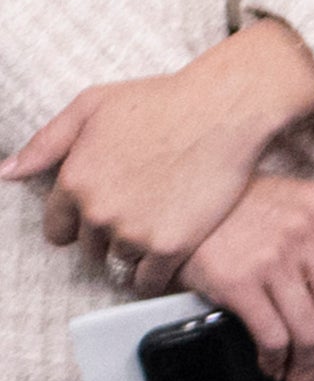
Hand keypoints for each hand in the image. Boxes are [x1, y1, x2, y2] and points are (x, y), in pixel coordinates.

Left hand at [10, 21, 313, 286]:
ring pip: (122, 260)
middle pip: (90, 248)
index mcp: (74, 180)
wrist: (225, 109)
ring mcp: (134, 231)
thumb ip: (46, 142)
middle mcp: (98, 210)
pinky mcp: (170, 244)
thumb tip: (7, 172)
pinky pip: (149, 280)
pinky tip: (165, 260)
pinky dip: (153, 276)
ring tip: (160, 224)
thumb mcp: (92, 106)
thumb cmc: (162, 100)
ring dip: (136, 249)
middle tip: (138, 214)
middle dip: (109, 235)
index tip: (99, 218)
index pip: (59, 229)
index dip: (78, 224)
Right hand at [178, 177, 313, 380]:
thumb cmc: (235, 204)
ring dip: (310, 370)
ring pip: (311, 332)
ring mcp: (272, 259)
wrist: (174, 199)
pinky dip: (277, 361)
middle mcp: (306, 234)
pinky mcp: (237, 283)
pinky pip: (272, 336)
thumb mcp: (293, 202)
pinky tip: (274, 368)